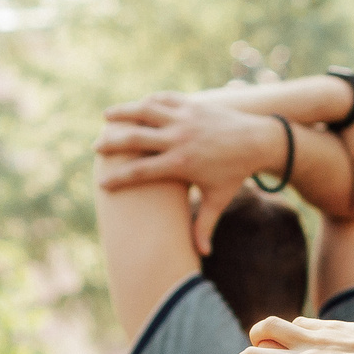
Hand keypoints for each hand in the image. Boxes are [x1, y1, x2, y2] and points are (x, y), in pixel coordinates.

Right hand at [95, 94, 289, 253]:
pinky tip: (135, 107)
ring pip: (145, 109)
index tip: (102, 185)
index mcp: (182, 163)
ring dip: (123, 112)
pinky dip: (147, 102)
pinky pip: (163, 99)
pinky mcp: (192, 104)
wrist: (258, 141)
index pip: (141, 172)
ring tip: (105, 117)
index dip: (119, 179)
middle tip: (95, 147)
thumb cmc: (235, 174)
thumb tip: (201, 255)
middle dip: (112, 142)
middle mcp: (180, 137)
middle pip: (135, 137)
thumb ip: (205, 226)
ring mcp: (185, 117)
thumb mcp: (218, 199)